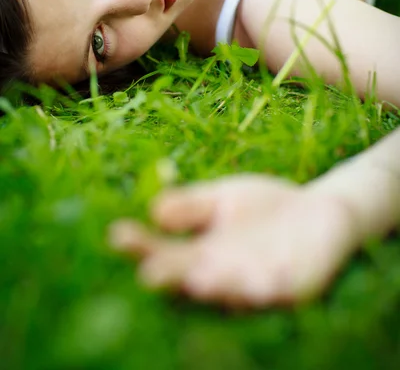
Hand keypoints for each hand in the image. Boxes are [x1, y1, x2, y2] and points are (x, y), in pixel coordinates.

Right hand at [109, 174, 359, 307]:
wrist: (321, 211)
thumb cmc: (264, 208)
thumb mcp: (225, 198)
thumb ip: (194, 205)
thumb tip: (153, 209)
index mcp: (204, 254)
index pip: (164, 254)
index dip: (141, 248)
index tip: (118, 234)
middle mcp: (226, 277)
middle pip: (193, 280)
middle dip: (173, 277)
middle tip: (151, 274)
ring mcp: (260, 286)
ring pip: (234, 293)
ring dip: (218, 288)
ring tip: (201, 278)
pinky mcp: (296, 290)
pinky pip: (282, 292)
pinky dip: (272, 288)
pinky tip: (265, 279)